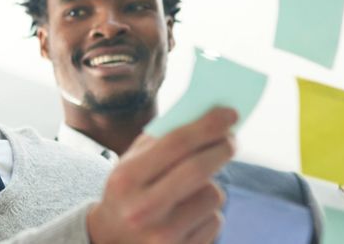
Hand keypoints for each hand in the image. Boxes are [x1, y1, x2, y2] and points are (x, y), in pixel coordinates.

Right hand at [86, 107, 236, 243]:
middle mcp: (143, 208)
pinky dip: (208, 212)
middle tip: (231, 139)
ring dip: (211, 186)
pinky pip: (215, 221)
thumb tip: (205, 116)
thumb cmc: (128, 193)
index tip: (229, 113)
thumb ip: (160, 140)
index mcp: (127, 179)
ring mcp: (164, 235)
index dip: (207, 125)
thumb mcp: (130, 164)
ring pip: (213, 195)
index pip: (175, 143)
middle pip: (198, 169)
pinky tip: (189, 214)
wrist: (111, 241)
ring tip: (193, 189)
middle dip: (222, 148)